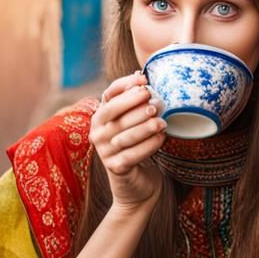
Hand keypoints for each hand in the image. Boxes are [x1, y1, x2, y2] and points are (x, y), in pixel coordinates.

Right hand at [90, 72, 166, 208]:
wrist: (135, 183)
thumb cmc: (136, 145)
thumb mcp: (133, 122)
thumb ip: (134, 101)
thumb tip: (140, 74)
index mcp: (100, 117)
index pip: (108, 95)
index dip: (124, 85)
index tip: (144, 79)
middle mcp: (97, 133)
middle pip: (113, 114)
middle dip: (134, 105)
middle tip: (154, 102)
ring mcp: (104, 151)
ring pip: (124, 135)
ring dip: (144, 127)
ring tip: (161, 121)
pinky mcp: (116, 168)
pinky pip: (132, 155)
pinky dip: (149, 145)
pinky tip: (161, 138)